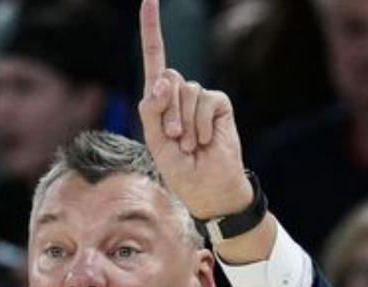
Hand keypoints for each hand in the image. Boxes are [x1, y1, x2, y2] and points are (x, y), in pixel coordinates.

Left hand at [137, 0, 251, 219]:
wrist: (208, 187)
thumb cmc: (180, 168)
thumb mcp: (156, 142)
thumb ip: (153, 110)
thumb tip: (164, 79)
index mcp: (160, 101)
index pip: (155, 60)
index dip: (152, 30)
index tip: (149, 0)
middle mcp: (180, 93)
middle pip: (166, 80)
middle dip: (167, 113)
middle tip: (176, 140)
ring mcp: (201, 97)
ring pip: (184, 91)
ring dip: (184, 124)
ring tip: (190, 144)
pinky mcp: (219, 103)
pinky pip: (205, 101)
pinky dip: (201, 125)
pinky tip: (205, 140)